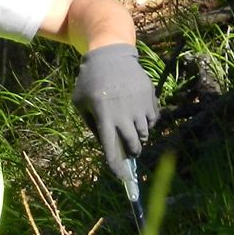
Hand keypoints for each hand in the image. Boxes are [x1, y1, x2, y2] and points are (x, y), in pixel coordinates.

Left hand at [71, 43, 158, 182]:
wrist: (111, 56)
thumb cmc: (89, 81)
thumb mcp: (80, 104)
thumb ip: (92, 125)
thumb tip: (106, 145)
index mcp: (104, 117)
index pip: (112, 150)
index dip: (117, 167)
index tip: (123, 178)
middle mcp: (124, 115)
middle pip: (133, 145)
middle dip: (132, 153)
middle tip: (130, 153)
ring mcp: (139, 106)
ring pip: (144, 133)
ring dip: (139, 137)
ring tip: (131, 130)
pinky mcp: (150, 98)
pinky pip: (153, 120)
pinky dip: (147, 123)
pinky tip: (138, 115)